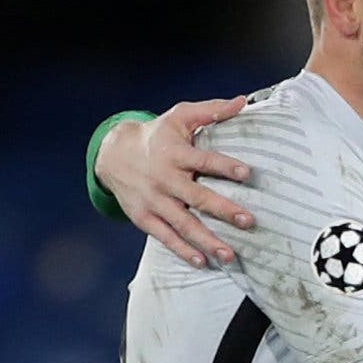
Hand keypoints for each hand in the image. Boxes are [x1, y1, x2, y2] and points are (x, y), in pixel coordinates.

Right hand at [99, 97, 254, 266]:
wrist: (114, 154)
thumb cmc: (157, 134)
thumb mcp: (179, 116)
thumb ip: (211, 110)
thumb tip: (242, 101)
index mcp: (175, 153)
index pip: (204, 160)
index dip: (225, 166)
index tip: (247, 174)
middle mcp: (165, 178)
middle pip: (197, 197)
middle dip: (223, 209)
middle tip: (248, 221)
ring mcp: (154, 201)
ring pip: (183, 224)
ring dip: (207, 240)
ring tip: (230, 254)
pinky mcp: (145, 218)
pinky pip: (166, 238)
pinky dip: (184, 251)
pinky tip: (203, 261)